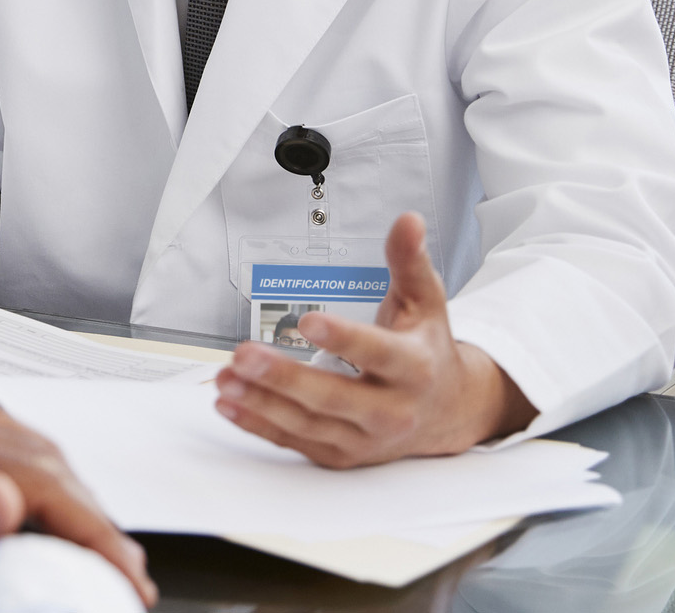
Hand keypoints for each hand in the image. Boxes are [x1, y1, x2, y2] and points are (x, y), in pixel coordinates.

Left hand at [0, 399, 155, 608]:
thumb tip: (3, 499)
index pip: (35, 482)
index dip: (93, 532)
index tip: (128, 580)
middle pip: (38, 453)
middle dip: (93, 513)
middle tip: (126, 572)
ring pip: (20, 437)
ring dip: (68, 487)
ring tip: (96, 544)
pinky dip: (33, 467)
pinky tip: (41, 503)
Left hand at [214, 212, 535, 467]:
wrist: (447, 412)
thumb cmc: (426, 351)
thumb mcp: (426, 302)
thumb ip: (409, 261)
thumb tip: (408, 221)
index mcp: (413, 367)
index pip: (376, 353)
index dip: (342, 338)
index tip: (307, 321)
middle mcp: (390, 409)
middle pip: (333, 397)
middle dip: (285, 377)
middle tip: (244, 353)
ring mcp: (364, 437)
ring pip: (307, 423)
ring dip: (262, 401)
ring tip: (226, 376)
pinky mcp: (341, 454)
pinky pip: (294, 441)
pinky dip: (258, 424)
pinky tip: (229, 404)